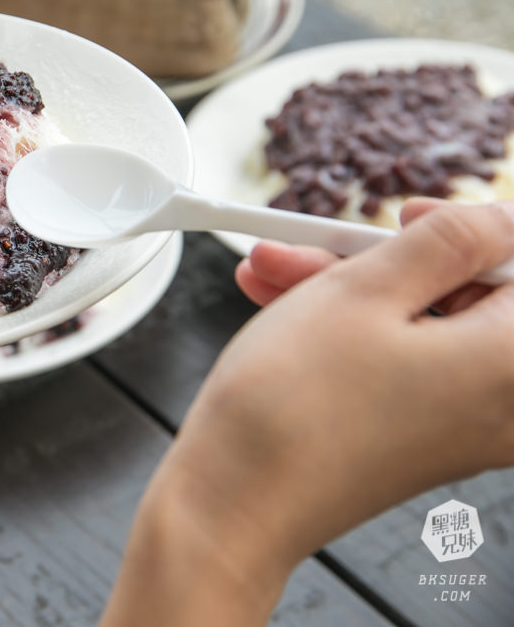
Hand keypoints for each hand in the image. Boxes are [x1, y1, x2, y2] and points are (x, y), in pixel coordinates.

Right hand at [104, 201, 513, 624]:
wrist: (234, 503)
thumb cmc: (295, 405)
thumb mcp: (364, 290)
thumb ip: (445, 240)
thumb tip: (497, 219)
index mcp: (512, 362)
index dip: (472, 230)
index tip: (410, 217)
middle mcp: (503, 405)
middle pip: (466, 297)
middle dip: (385, 259)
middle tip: (316, 243)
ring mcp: (459, 430)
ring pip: (422, 328)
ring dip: (349, 290)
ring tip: (270, 274)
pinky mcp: (417, 445)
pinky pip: (401, 366)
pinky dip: (349, 333)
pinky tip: (282, 308)